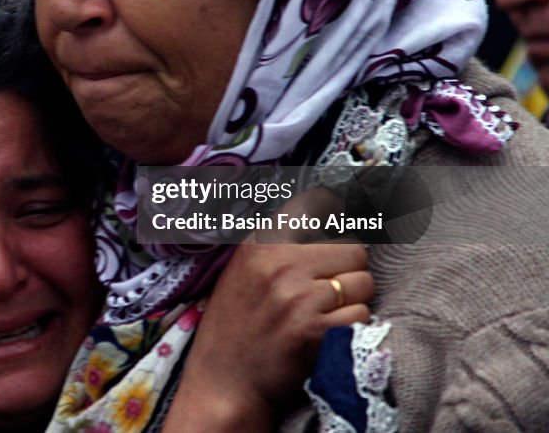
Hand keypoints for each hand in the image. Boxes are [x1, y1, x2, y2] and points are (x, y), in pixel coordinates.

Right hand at [164, 189, 373, 430]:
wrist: (224, 381)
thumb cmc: (235, 325)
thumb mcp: (243, 269)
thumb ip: (279, 240)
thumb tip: (330, 207)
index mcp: (260, 242)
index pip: (320, 207)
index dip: (338, 222)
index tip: (338, 237)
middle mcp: (279, 263)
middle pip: (354, 248)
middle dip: (349, 270)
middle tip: (329, 291)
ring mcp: (299, 296)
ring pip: (363, 282)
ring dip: (353, 301)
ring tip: (326, 314)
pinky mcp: (318, 330)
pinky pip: (362, 315)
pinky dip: (352, 328)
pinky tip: (328, 334)